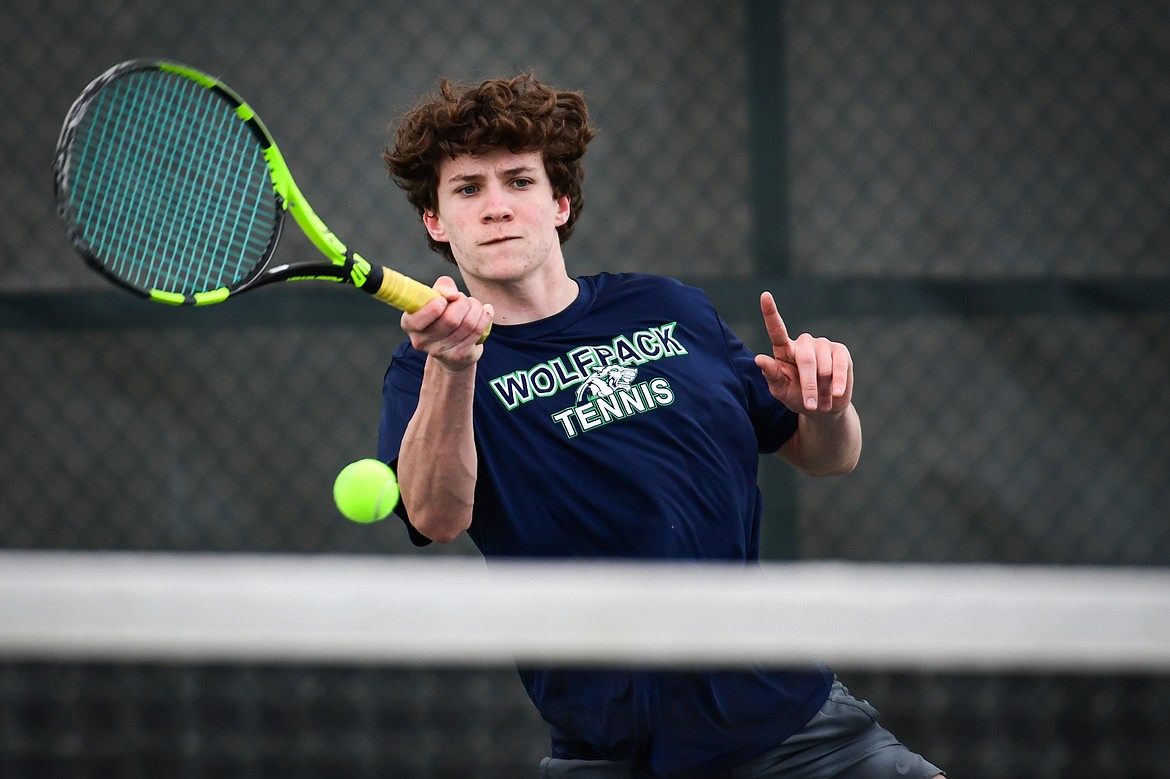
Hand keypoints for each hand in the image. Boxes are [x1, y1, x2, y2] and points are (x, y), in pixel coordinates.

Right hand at [400, 276, 492, 370]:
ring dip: (475, 308)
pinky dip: (485, 316)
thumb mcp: (436, 297)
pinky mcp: (459, 356)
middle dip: (463, 302)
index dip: (434, 306)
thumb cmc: (441, 316)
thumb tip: (452, 295)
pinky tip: (485, 311)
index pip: (418, 320)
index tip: (444, 300)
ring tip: (474, 305)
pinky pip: (478, 331)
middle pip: (450, 319)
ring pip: (468, 324)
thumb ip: (442, 287)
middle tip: (463, 299)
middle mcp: (421, 341)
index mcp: (409, 324)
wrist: (451, 348)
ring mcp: (440, 351)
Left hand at [753, 291, 852, 414]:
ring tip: (820, 401)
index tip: (764, 295)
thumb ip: (771, 375)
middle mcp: (803, 343)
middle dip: (808, 384)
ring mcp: (823, 345)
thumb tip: (759, 359)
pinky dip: (838, 382)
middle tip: (810, 405)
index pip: (776, 329)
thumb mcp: (781, 391)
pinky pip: (840, 366)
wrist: (822, 408)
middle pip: (806, 359)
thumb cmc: (796, 397)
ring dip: (823, 387)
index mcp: (784, 350)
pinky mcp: (840, 351)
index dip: (770, 312)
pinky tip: (836, 394)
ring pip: (823, 365)